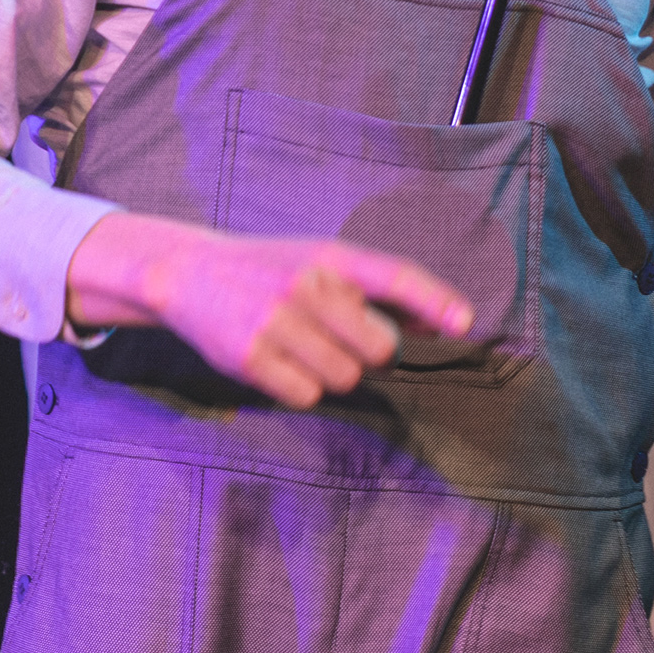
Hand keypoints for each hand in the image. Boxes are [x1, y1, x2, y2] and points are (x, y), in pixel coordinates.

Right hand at [60, 211, 475, 409]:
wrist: (188, 272)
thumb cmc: (270, 271)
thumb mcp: (321, 264)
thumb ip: (380, 293)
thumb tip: (450, 323)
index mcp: (328, 257)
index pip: (394, 276)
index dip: (434, 301)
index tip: (465, 324)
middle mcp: (304, 284)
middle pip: (380, 349)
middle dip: (367, 353)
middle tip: (335, 339)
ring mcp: (275, 321)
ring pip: (345, 379)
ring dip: (331, 373)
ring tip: (299, 347)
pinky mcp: (249, 357)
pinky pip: (306, 395)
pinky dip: (298, 387)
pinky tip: (275, 362)